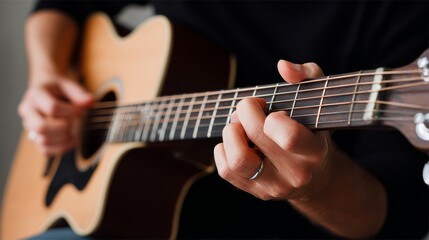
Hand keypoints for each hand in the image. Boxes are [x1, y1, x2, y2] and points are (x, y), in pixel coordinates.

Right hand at [18, 75, 92, 155]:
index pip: (52, 108)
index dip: (71, 111)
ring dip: (65, 140)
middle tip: (77, 123)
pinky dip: (61, 148)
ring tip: (78, 132)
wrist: (46, 87)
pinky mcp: (34, 136)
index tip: (83, 110)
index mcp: (36, 95)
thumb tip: (90, 102)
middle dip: (65, 128)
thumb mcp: (68, 83)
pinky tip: (72, 140)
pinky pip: (45, 150)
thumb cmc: (58, 86)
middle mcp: (28, 111)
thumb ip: (79, 92)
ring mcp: (29, 125)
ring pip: (43, 141)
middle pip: (41, 127)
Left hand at [214, 60, 331, 199]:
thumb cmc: (312, 131)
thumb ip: (306, 75)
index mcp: (314, 151)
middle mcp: (295, 173)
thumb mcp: (318, 101)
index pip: (289, 136)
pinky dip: (223, 149)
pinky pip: (225, 170)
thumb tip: (283, 66)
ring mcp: (273, 186)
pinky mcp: (254, 191)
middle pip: (256, 136)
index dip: (273, 116)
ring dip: (231, 133)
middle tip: (251, 107)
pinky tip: (237, 141)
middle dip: (246, 110)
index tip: (274, 111)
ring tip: (240, 127)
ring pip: (237, 160)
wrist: (314, 177)